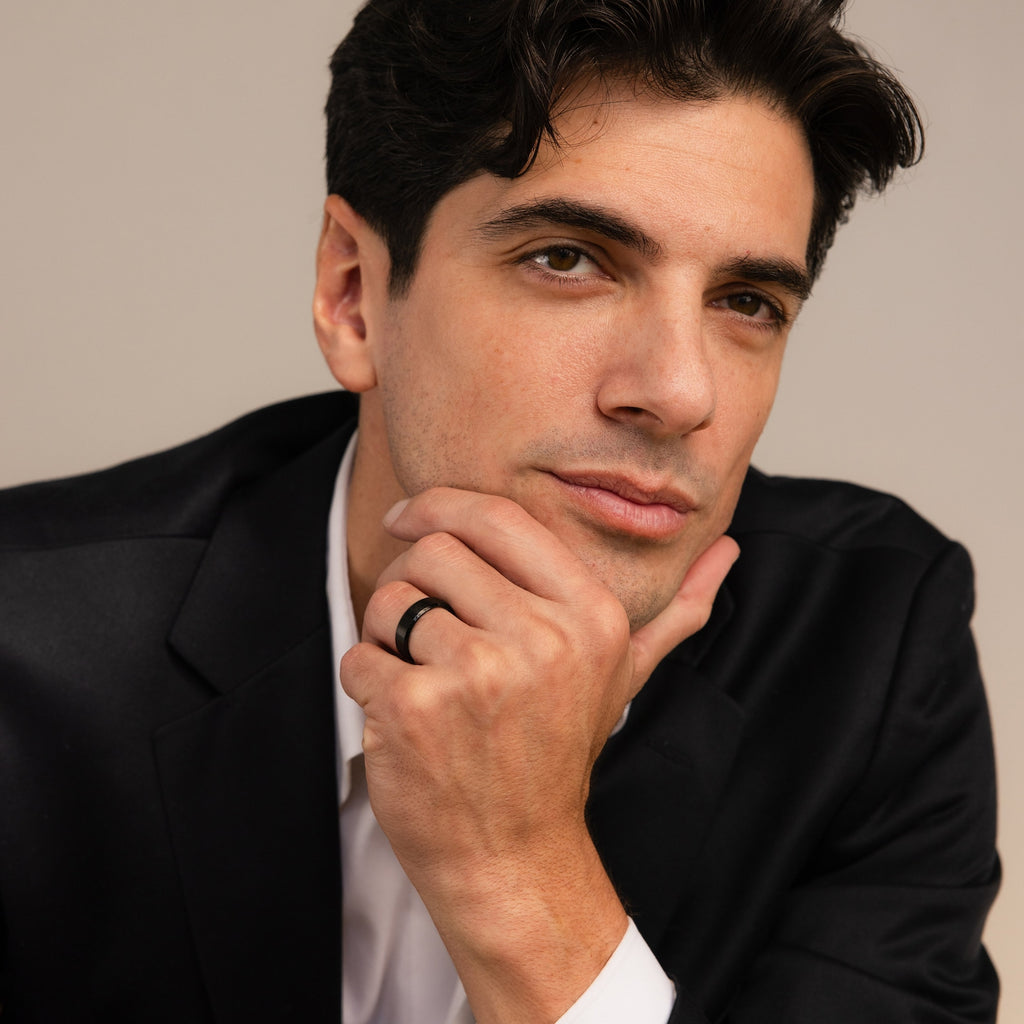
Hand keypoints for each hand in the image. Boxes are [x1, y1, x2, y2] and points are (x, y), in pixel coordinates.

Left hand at [340, 487, 737, 1022]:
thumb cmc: (559, 753)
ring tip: (421, 675)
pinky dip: (366, 678)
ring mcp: (478, 673)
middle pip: (433, 551)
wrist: (515, 855)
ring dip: (386, 634)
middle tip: (425, 631)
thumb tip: (726, 552)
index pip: (496, 517)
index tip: (408, 519)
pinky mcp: (417, 709)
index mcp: (589, 614)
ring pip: (390, 598)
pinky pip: (360, 654)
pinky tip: (403, 713)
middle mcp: (542, 637)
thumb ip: (676, 612)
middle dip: (411, 584)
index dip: (439, 506)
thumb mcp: (623, 675)